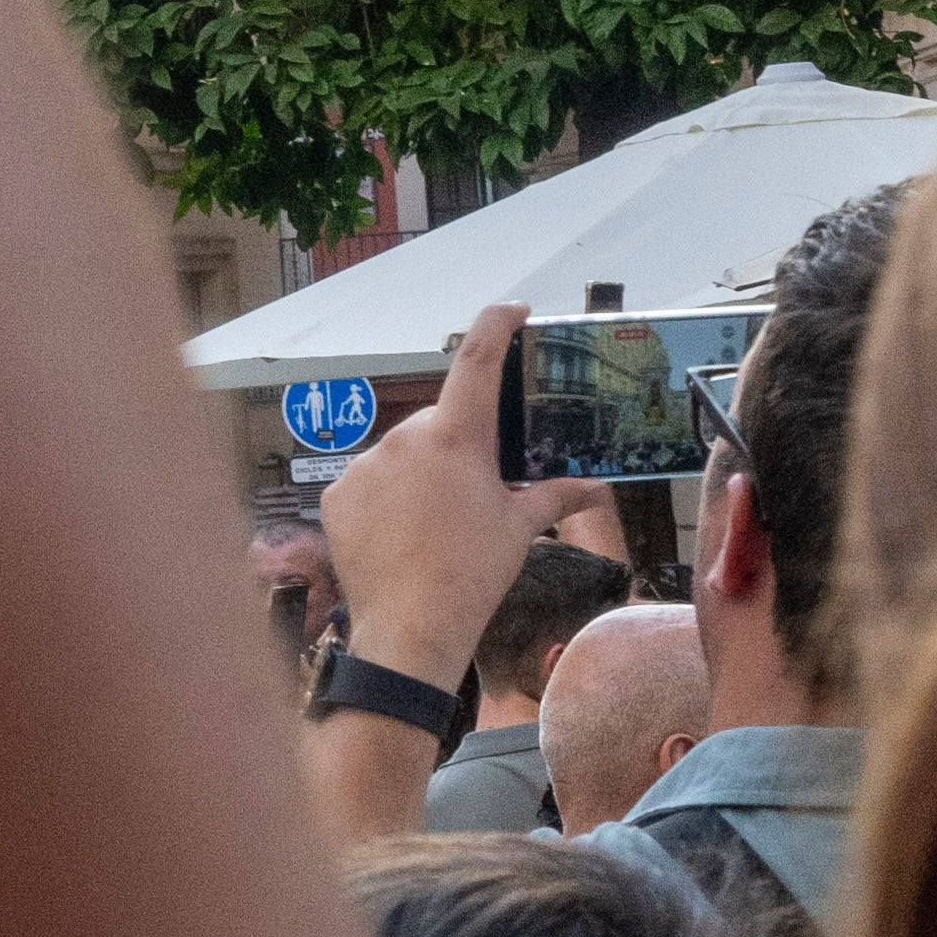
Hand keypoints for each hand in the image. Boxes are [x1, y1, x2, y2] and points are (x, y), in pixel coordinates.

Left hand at [311, 314, 526, 701]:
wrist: (411, 627)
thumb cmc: (473, 574)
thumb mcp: (520, 528)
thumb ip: (557, 496)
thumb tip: (599, 488)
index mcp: (456, 437)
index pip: (478, 361)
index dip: (496, 326)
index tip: (512, 310)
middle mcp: (405, 438)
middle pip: (439, 423)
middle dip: (458, 446)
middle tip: (475, 489)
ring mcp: (365, 464)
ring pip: (402, 454)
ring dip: (421, 473)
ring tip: (436, 524)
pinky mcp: (337, 493)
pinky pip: (369, 482)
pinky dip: (386, 498)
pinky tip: (401, 534)